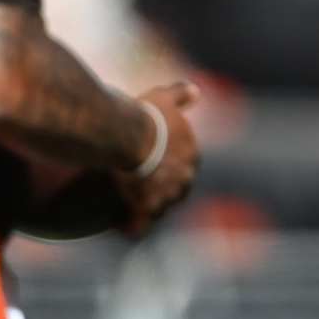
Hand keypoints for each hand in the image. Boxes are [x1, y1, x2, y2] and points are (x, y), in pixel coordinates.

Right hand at [116, 81, 200, 236]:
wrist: (130, 135)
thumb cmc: (147, 115)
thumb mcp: (165, 98)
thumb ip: (181, 95)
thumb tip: (196, 90)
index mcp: (192, 155)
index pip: (185, 167)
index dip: (170, 169)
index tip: (156, 169)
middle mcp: (186, 178)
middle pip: (176, 191)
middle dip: (163, 193)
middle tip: (143, 192)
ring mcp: (167, 196)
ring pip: (160, 209)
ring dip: (148, 211)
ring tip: (130, 211)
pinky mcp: (146, 209)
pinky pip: (140, 226)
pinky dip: (132, 228)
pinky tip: (122, 228)